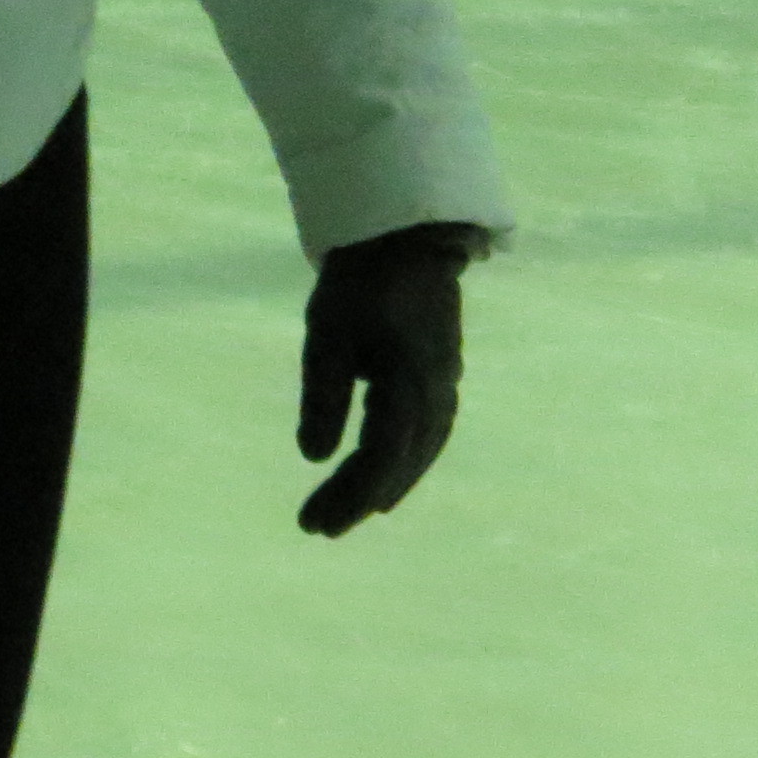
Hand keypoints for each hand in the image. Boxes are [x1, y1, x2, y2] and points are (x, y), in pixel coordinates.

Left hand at [295, 222, 480, 536]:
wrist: (406, 231)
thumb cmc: (360, 279)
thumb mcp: (328, 335)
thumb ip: (323, 396)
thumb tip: (313, 457)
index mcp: (409, 384)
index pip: (380, 460)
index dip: (348, 496)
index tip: (313, 523)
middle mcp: (436, 390)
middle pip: (402, 463)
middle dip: (361, 498)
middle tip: (319, 527)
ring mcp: (445, 380)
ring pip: (421, 450)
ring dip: (387, 483)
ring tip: (352, 510)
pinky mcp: (442, 370)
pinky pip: (429, 430)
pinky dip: (406, 459)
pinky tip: (388, 471)